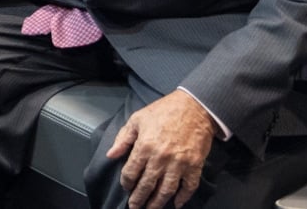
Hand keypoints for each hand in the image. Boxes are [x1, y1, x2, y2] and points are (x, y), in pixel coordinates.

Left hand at [106, 90, 217, 208]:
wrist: (194, 107)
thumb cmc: (163, 111)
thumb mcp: (137, 119)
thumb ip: (123, 139)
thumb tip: (111, 155)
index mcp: (144, 146)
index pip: (131, 172)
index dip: (126, 182)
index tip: (126, 187)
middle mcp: (160, 158)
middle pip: (147, 185)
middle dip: (139, 199)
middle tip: (135, 207)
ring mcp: (179, 164)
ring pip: (166, 190)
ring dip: (158, 203)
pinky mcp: (195, 165)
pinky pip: (189, 186)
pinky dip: (183, 197)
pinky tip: (177, 204)